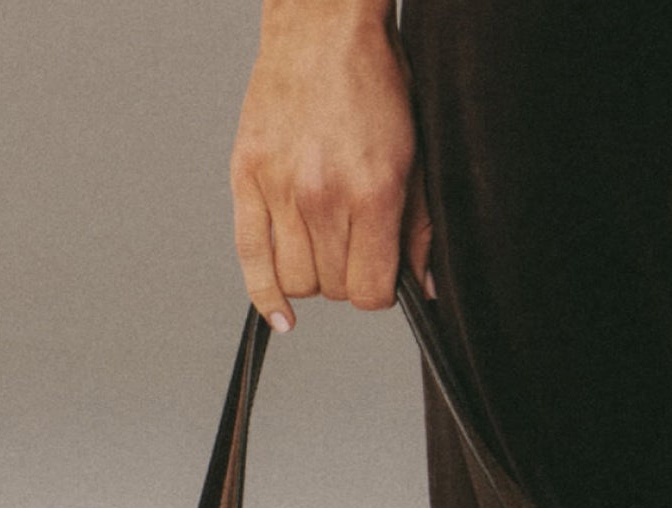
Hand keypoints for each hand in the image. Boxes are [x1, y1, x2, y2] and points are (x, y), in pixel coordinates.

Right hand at [229, 0, 435, 331]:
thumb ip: (418, 227)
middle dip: (349, 277)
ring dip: (314, 277)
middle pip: (335, 288)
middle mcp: (323, 196)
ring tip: (324, 247)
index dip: (381, 292)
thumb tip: (424, 288)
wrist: (323, 25)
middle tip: (355, 245)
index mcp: (372, 193)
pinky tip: (281, 314)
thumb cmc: (373, 82)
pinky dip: (265, 294)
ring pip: (298, 280)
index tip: (382, 274)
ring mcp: (281, 188)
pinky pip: (251, 256)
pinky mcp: (247, 176)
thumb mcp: (414, 155)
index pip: (372, 292)